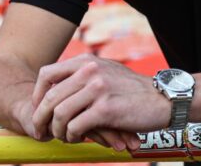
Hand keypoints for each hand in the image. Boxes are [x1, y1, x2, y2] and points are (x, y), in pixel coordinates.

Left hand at [30, 54, 169, 147]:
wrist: (163, 98)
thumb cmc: (134, 90)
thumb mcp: (107, 71)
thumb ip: (86, 74)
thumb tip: (60, 85)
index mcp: (87, 61)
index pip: (47, 74)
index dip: (37, 94)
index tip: (39, 110)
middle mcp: (89, 71)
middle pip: (49, 97)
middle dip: (40, 119)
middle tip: (41, 132)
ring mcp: (97, 89)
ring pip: (59, 114)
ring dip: (57, 131)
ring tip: (64, 137)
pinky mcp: (105, 110)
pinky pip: (75, 126)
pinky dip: (71, 136)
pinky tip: (78, 139)